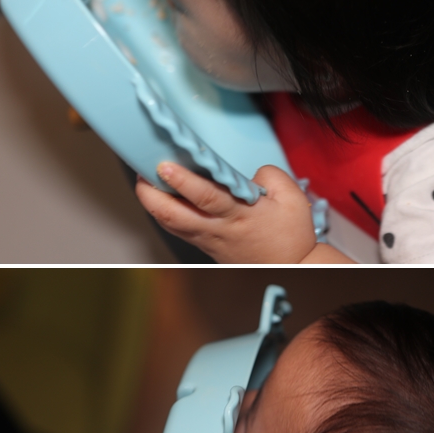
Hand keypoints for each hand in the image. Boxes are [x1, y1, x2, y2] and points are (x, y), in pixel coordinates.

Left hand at [136, 162, 323, 262]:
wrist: (292, 266)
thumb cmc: (291, 235)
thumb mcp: (291, 196)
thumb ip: (268, 175)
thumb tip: (247, 172)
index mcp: (240, 214)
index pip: (206, 197)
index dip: (183, 181)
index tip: (165, 166)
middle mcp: (218, 228)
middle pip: (174, 215)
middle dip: (151, 195)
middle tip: (141, 173)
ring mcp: (208, 239)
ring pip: (170, 224)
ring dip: (152, 203)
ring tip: (145, 181)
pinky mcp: (206, 245)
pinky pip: (178, 229)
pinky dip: (164, 213)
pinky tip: (160, 199)